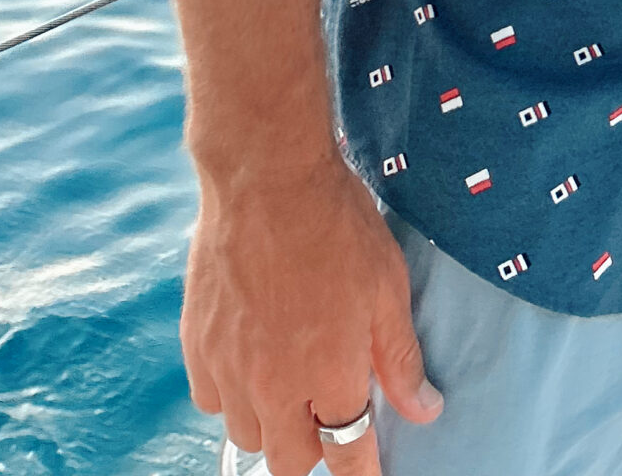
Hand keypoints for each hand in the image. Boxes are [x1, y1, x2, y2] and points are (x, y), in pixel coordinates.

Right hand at [183, 151, 440, 475]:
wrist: (266, 174)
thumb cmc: (336, 221)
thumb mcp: (387, 284)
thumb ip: (399, 357)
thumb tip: (424, 410)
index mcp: (330, 373)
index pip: (347, 452)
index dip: (360, 470)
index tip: (365, 470)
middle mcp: (275, 384)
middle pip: (290, 460)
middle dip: (314, 449)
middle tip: (327, 416)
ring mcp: (229, 367)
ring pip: (247, 435)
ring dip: (271, 423)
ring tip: (289, 383)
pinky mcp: (197, 344)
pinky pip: (210, 400)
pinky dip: (231, 395)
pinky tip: (250, 361)